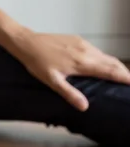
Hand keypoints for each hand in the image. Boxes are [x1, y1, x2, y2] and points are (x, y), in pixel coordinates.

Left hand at [8, 29, 129, 110]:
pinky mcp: (77, 39)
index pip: (111, 70)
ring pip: (105, 55)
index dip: (125, 77)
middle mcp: (86, 51)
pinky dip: (103, 58)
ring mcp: (82, 44)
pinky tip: (101, 65)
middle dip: (124, 72)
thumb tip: (84, 106)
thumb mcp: (52, 81)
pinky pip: (96, 50)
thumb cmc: (37, 63)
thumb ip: (69, 93)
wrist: (27, 42)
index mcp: (82, 63)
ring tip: (120, 76)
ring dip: (114, 65)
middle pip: (112, 62)